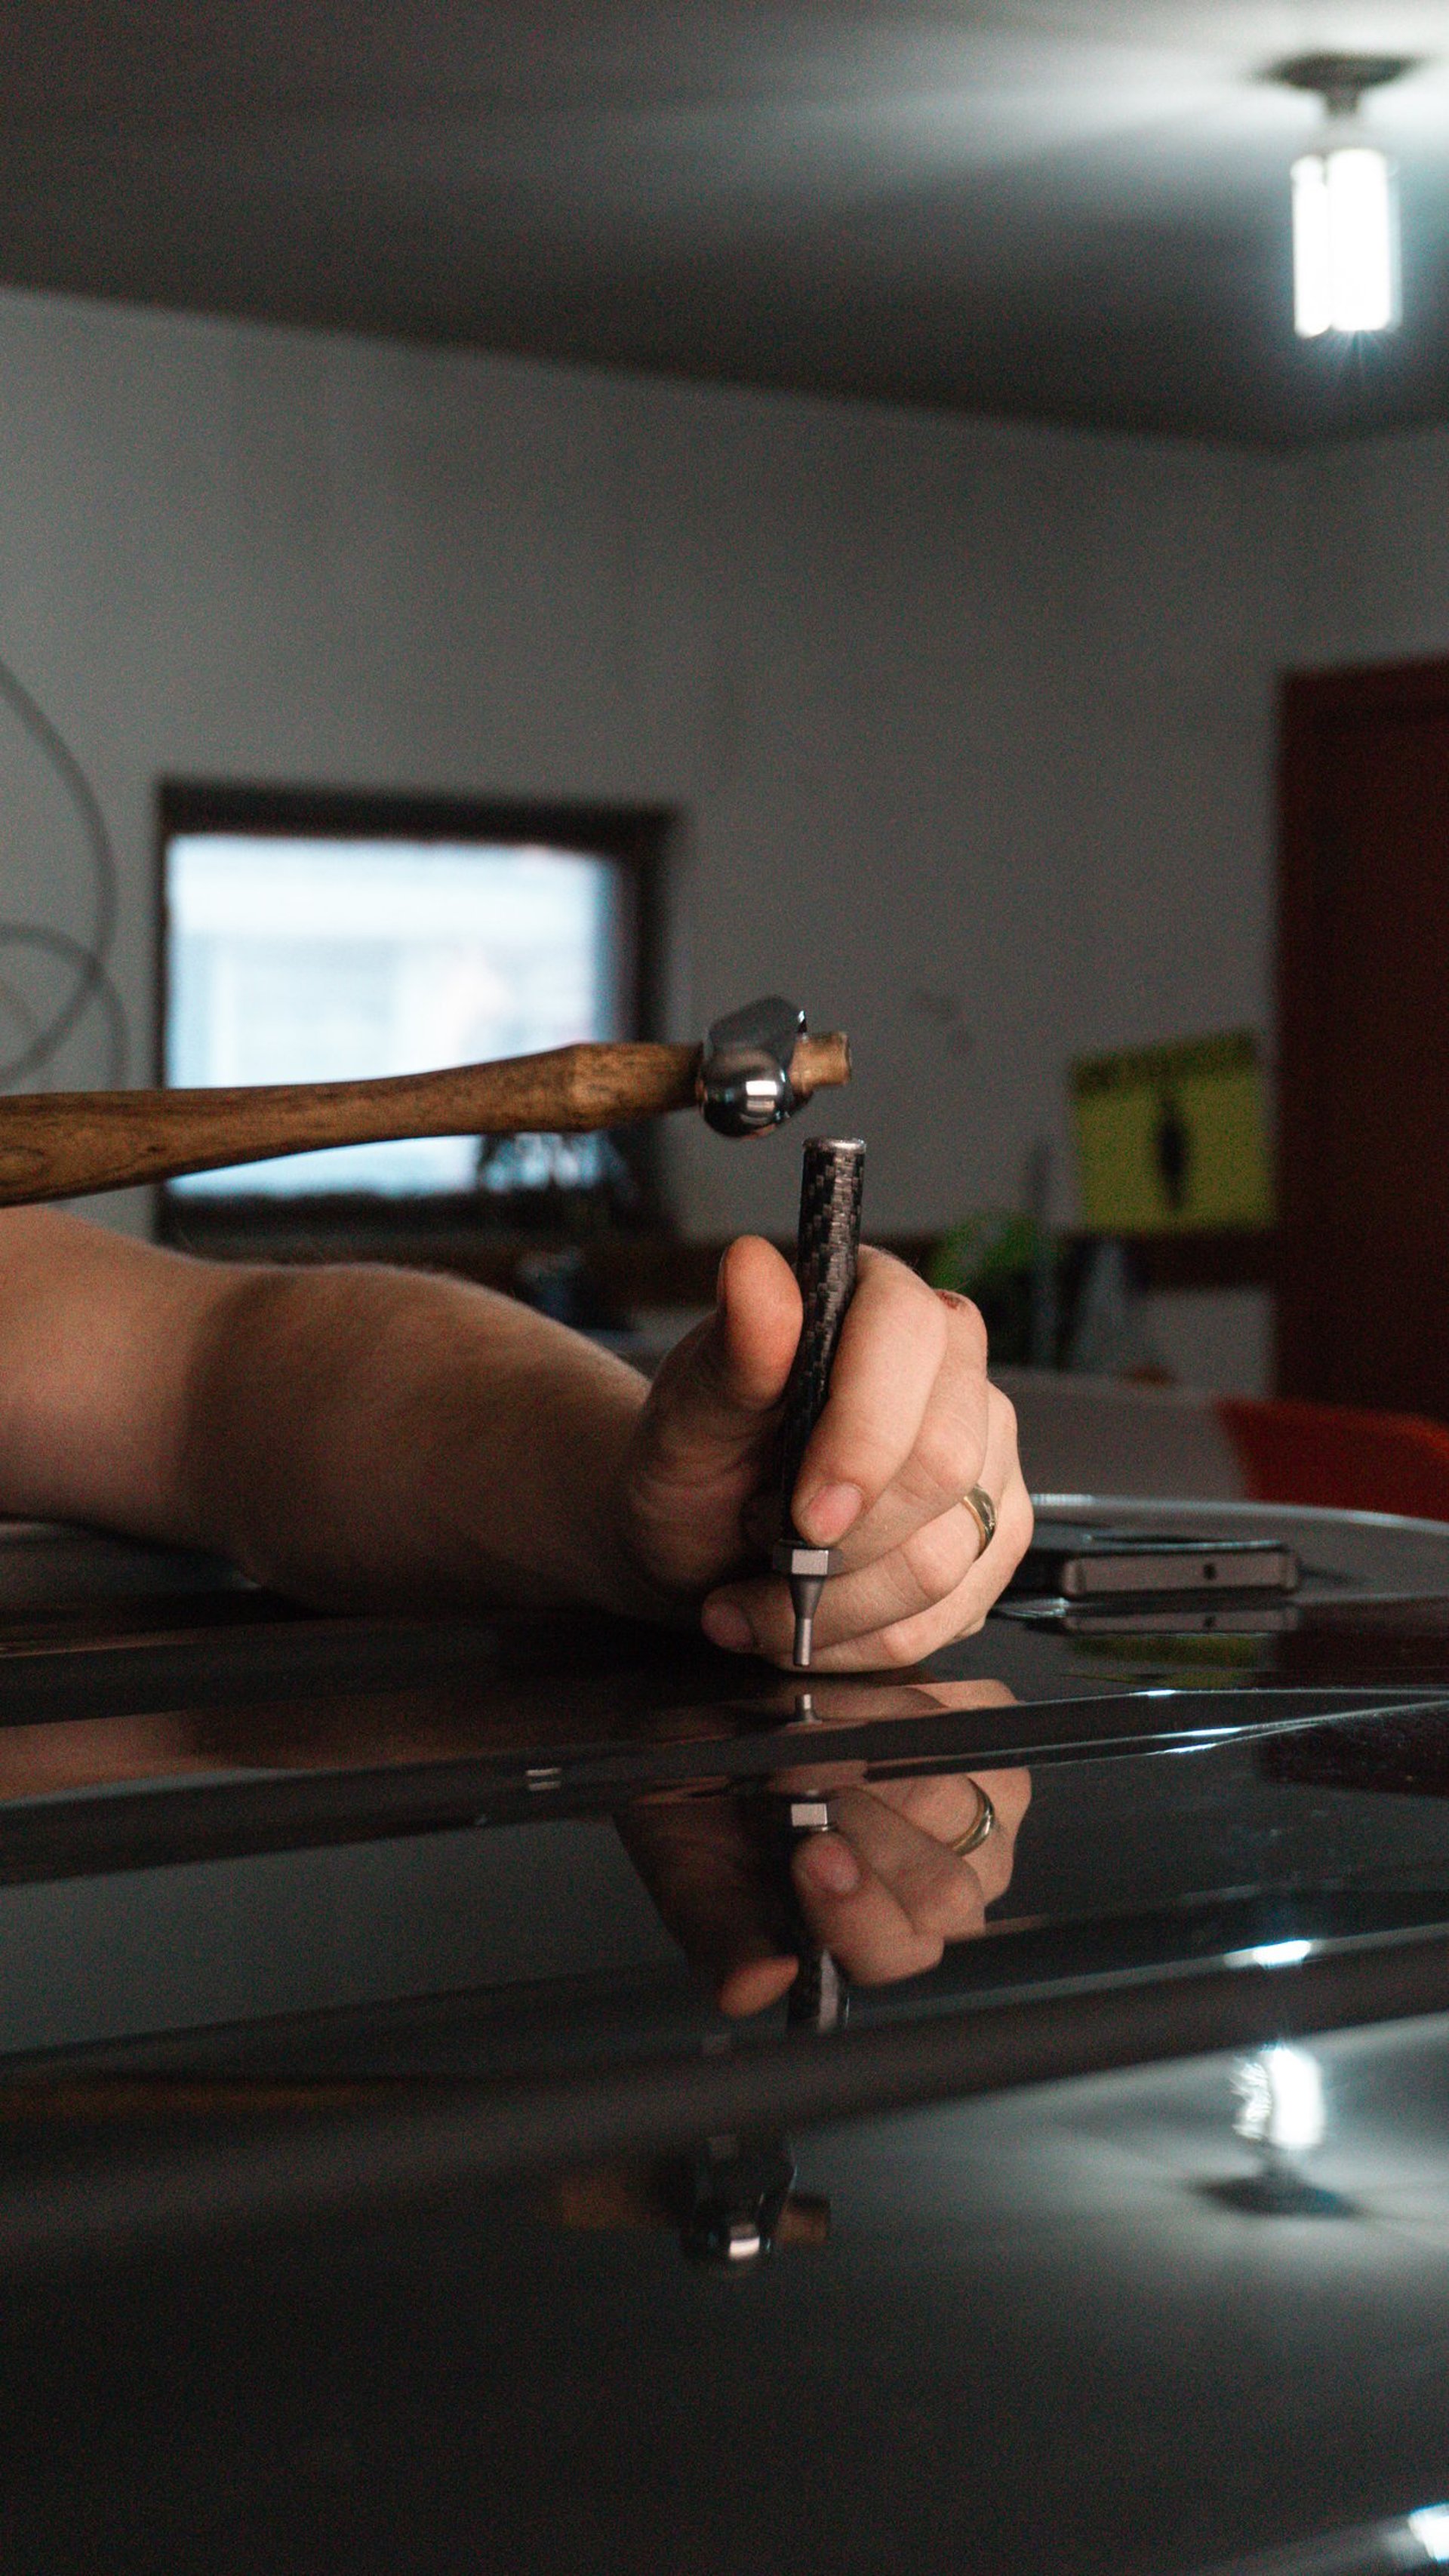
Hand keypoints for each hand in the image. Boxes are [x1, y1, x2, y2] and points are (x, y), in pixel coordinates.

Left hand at [613, 1235, 1031, 1667]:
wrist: (696, 1536)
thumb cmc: (693, 1463)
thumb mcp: (687, 1416)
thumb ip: (733, 1352)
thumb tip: (751, 1266)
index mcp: (876, 1302)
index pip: (911, 1338)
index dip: (863, 1437)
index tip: (802, 1513)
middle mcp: (950, 1369)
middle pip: (944, 1462)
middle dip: (839, 1539)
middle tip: (759, 1538)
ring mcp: (985, 1454)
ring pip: (944, 1557)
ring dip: (833, 1602)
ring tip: (762, 1591)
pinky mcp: (993, 1534)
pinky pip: (950, 1613)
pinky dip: (861, 1639)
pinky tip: (806, 1624)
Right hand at [619, 1728, 1031, 2016]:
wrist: (714, 1713)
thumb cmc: (705, 1799)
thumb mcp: (687, 1870)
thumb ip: (725, 1936)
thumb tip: (754, 1987)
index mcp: (868, 1942)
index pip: (897, 1957)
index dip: (859, 1910)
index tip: (810, 1854)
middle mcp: (938, 1893)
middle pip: (945, 1894)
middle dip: (864, 1831)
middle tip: (794, 1782)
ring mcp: (982, 1818)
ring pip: (965, 1806)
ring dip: (877, 1761)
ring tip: (813, 1740)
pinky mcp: (989, 1737)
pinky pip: (977, 1723)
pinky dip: (911, 1704)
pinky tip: (860, 1708)